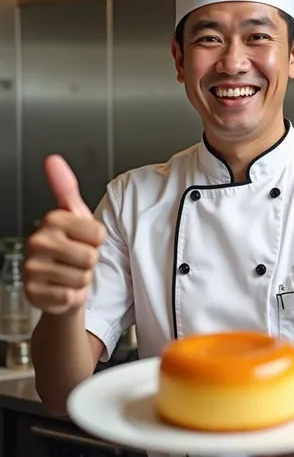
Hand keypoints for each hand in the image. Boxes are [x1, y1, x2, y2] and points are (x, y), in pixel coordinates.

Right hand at [24, 155, 105, 315]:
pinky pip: (72, 297)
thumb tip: (53, 159)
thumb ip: (66, 187)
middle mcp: (37, 242)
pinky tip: (63, 289)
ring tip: (70, 273)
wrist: (58, 285)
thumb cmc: (71, 248)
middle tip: (76, 260)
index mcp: (52, 220)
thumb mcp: (74, 216)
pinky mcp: (34, 293)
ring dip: (82, 280)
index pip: (98, 234)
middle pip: (91, 257)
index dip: (97, 241)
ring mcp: (33, 269)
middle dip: (90, 262)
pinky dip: (74, 297)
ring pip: (82, 278)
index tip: (83, 240)